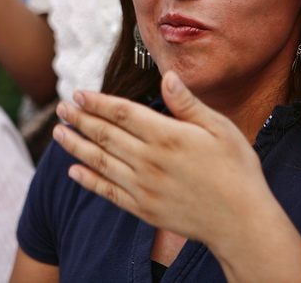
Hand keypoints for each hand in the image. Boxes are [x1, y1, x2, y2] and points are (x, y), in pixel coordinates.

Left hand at [52, 71, 275, 247]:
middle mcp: (150, 161)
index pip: (122, 113)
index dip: (98, 102)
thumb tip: (167, 77)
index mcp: (168, 136)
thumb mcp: (220, 129)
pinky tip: (74, 172)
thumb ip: (188, 104)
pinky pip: (108, 192)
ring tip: (58, 133)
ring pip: (101, 162)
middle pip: (106, 135)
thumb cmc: (237, 170)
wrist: (242, 222)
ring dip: (76, 146)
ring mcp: (144, 188)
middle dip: (80, 119)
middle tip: (61, 107)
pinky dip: (89, 181)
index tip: (78, 94)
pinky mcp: (144, 209)